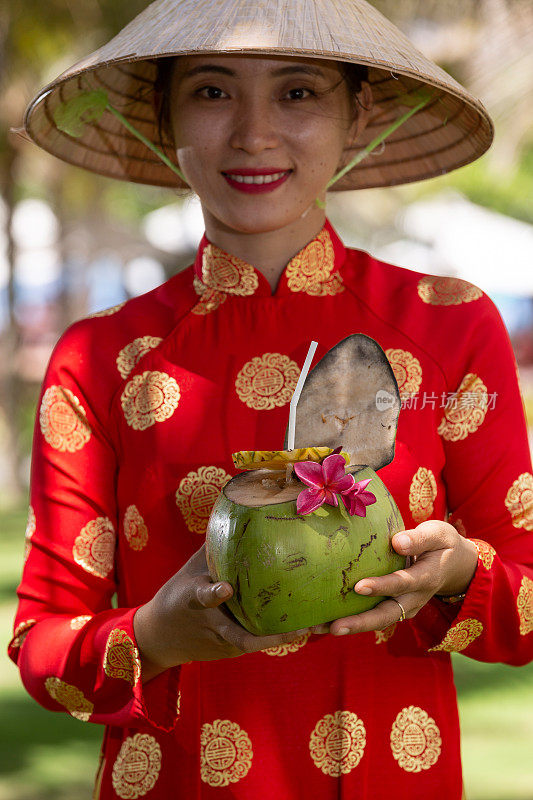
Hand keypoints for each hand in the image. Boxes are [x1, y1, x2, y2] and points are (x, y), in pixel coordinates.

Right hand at [133, 543, 309, 680]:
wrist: (158, 638)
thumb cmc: (179, 594)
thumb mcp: (191, 569)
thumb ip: (214, 548)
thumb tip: (238, 510)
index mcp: (195, 600)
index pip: (203, 597)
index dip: (214, 593)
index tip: (225, 588)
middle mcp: (211, 626)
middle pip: (241, 637)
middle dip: (272, 636)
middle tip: (302, 627)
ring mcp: (221, 643)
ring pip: (254, 643)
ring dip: (283, 639)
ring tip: (313, 627)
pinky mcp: (229, 651)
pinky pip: (255, 643)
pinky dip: (277, 637)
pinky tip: (304, 627)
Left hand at [310, 520, 478, 636]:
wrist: (457, 566)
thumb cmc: (442, 544)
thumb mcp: (438, 534)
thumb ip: (420, 538)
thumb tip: (397, 542)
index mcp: (426, 578)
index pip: (402, 584)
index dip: (382, 586)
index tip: (359, 586)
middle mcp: (414, 599)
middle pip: (386, 615)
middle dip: (360, 623)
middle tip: (335, 627)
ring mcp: (405, 607)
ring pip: (378, 620)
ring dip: (351, 626)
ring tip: (321, 628)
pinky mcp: (395, 608)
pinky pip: (374, 617)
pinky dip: (352, 620)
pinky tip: (325, 621)